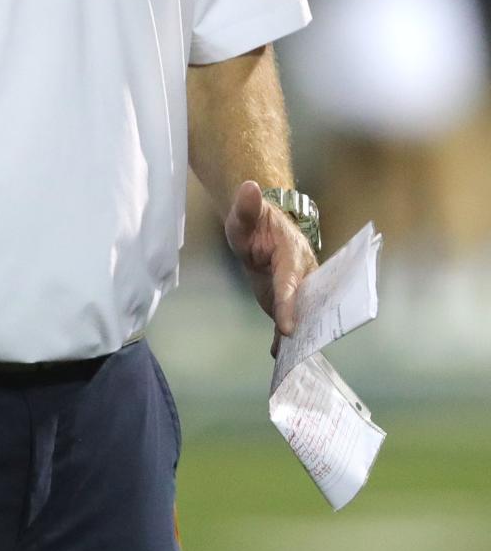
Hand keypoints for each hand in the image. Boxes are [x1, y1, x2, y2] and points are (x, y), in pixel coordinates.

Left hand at [224, 179, 316, 350]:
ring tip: (294, 363)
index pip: (290, 282)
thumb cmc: (253, 221)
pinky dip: (286, 339)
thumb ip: (246, 206)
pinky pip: (291, 320)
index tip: (288, 328)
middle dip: (308, 327)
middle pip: (308, 304)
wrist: (261, 229)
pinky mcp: (290, 300)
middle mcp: (303, 274)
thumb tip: (249, 187)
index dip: (289, 304)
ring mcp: (299, 289)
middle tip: (302, 353)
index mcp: (291, 254)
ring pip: (304, 316)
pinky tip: (278, 355)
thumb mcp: (244, 215)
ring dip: (301, 337)